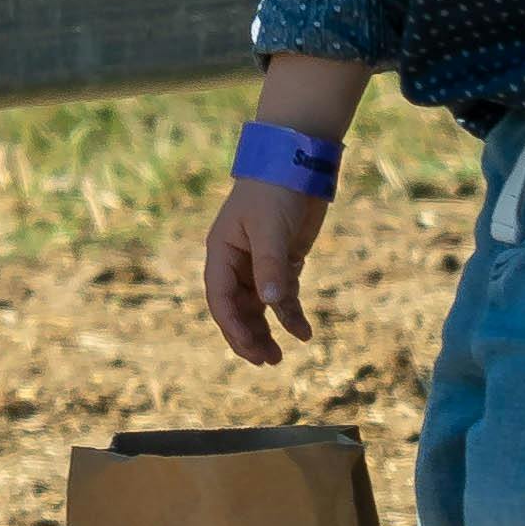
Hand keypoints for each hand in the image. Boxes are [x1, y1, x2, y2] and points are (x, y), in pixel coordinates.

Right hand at [200, 179, 323, 369]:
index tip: (250, 350)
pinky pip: (283, 295)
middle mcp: (236, 262)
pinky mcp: (283, 261)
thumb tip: (273, 306)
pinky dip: (291, 314)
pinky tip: (304, 332)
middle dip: (249, 336)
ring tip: (280, 356)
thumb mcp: (271, 229)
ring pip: (259, 307)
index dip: (232, 327)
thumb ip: (270, 267)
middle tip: (267, 361)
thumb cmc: (275, 191)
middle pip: (237, 308)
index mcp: (222, 252)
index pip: (220, 298)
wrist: (298, 164)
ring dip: (268, 330)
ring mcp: (259, 263)